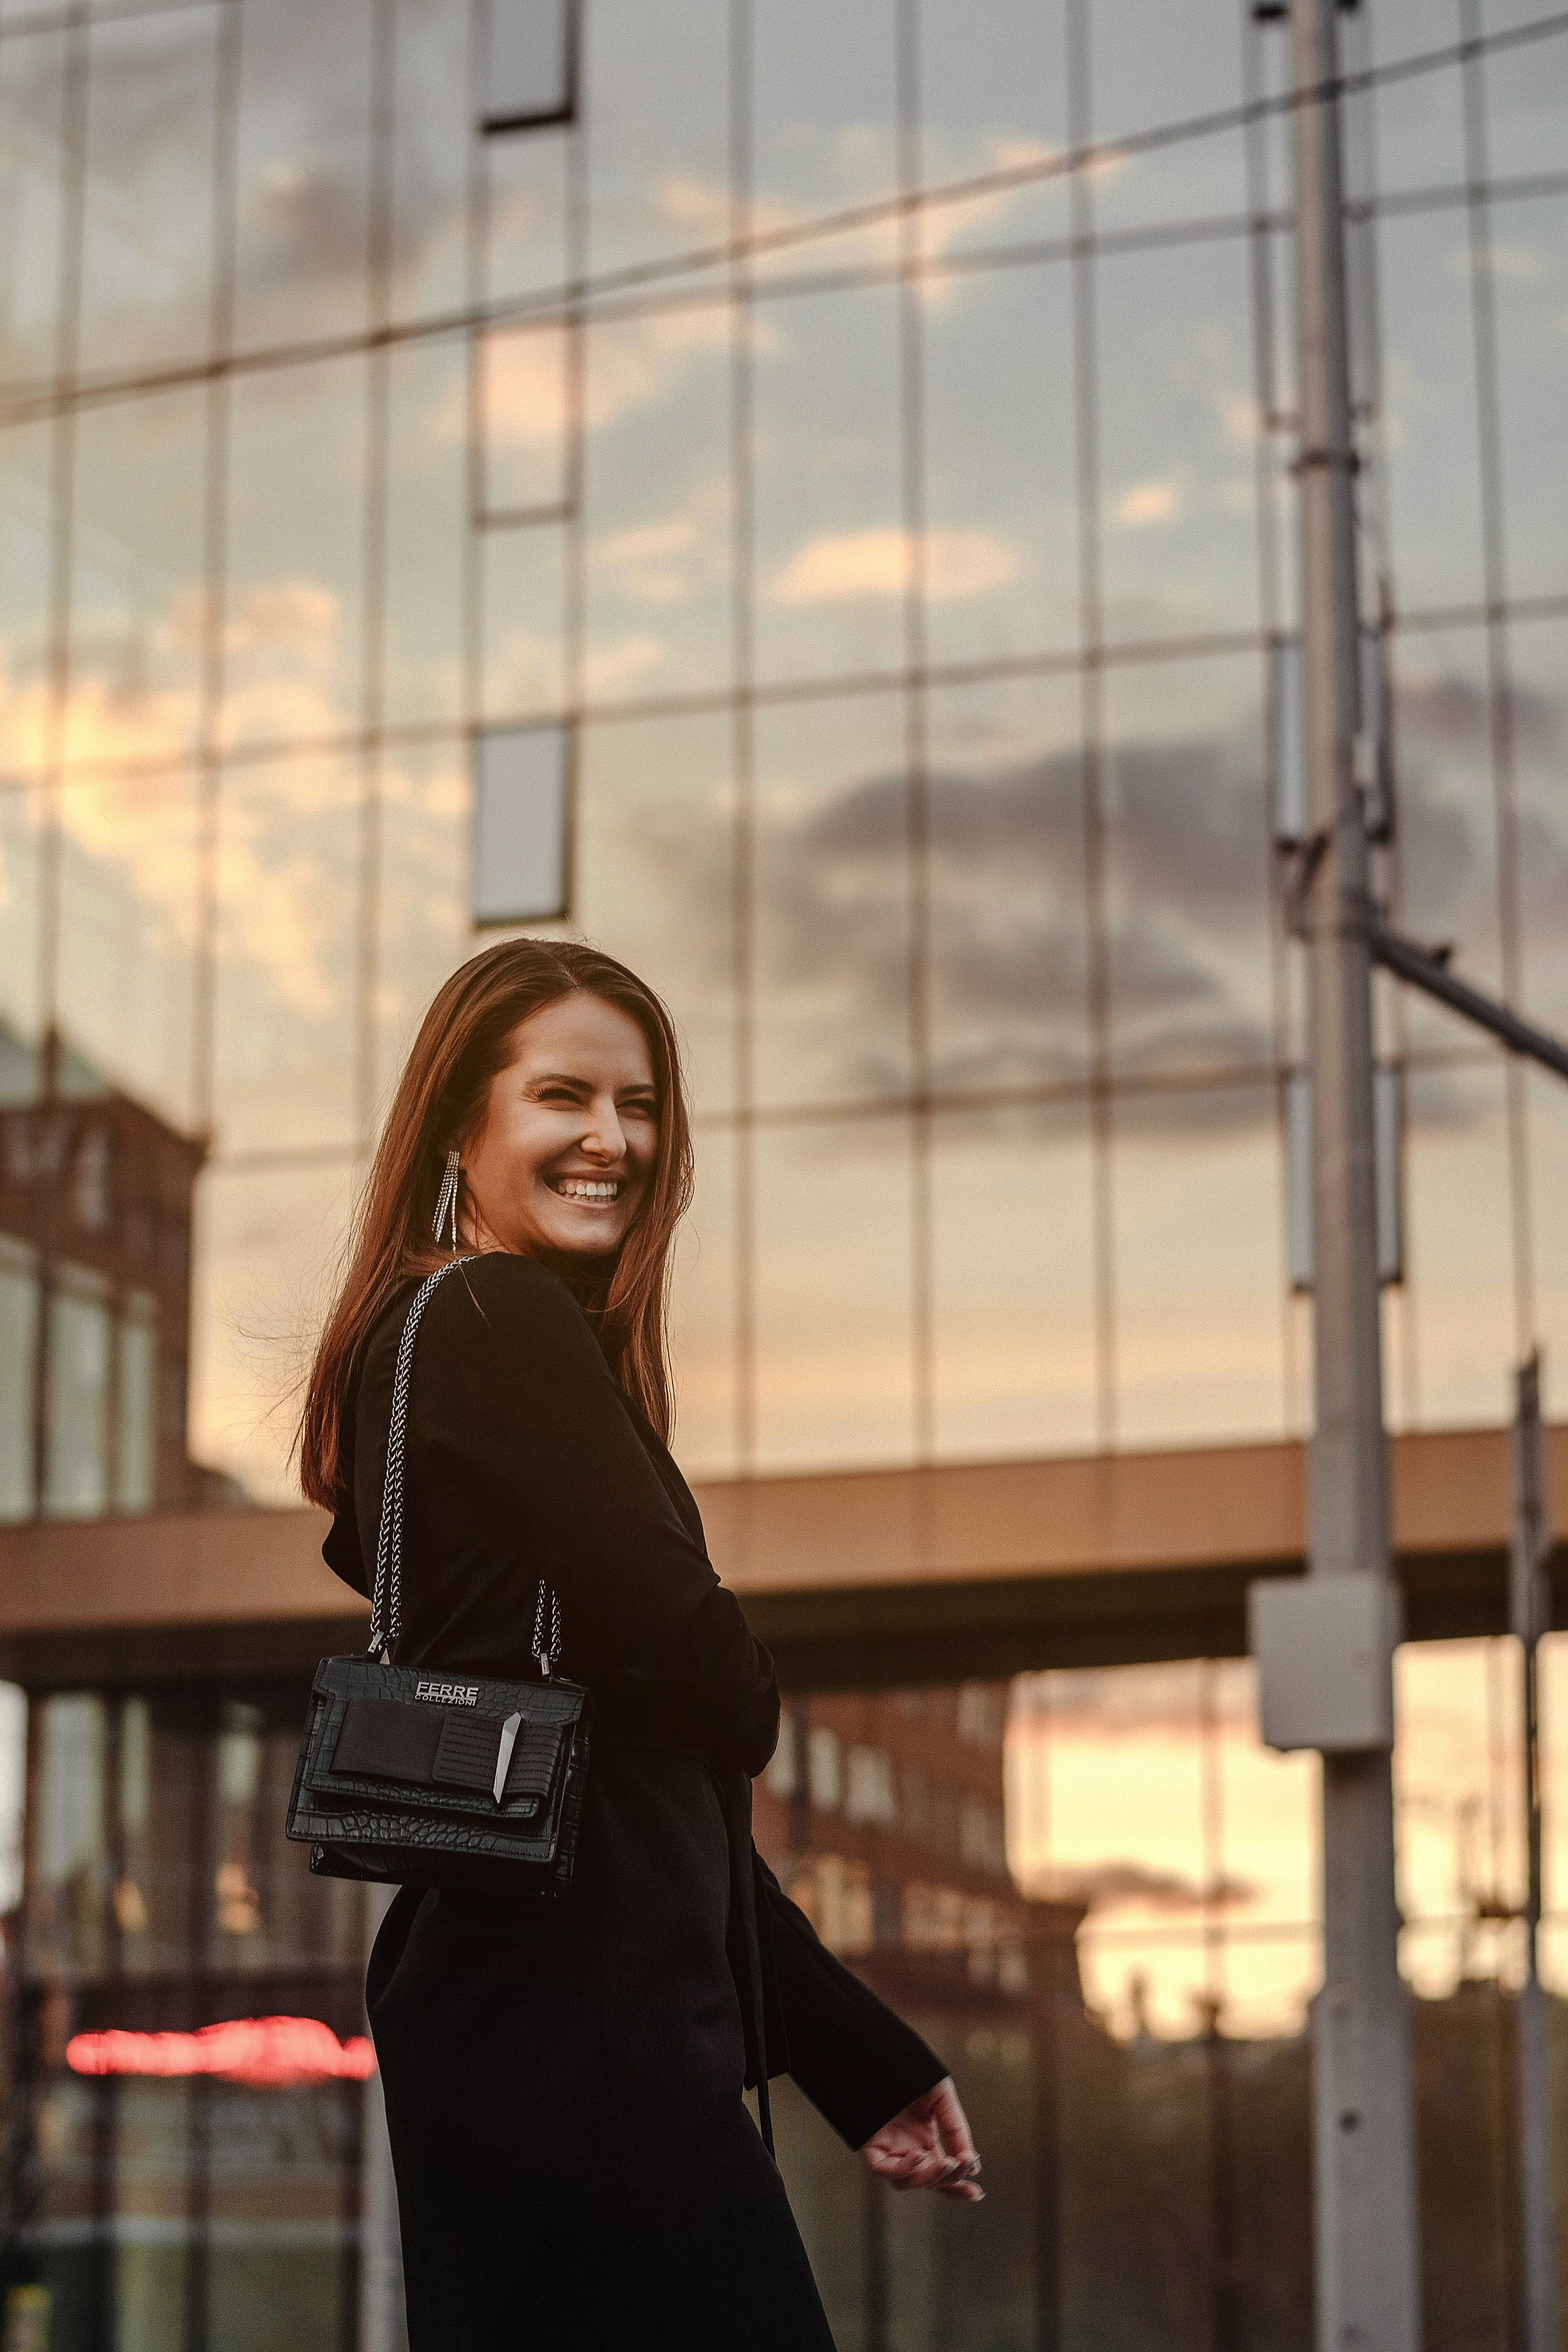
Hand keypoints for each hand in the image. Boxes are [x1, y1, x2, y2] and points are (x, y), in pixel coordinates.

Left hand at [858, 2077, 982, 2200]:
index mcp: (924, 2141)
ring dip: (928, 2177)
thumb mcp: (942, 2099)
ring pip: (906, 2181)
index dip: (957, 2187)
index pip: (940, 2175)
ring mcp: (888, 2150)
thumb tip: (972, 2165)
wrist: (886, 2051)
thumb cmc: (912, 2071)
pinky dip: (901, 2169)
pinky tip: (919, 2154)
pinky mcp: (869, 2146)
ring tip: (945, 2161)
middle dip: (948, 2180)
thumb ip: (956, 2130)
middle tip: (962, 2164)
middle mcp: (906, 2151)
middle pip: (927, 2182)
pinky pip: (881, 2169)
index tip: (977, 2193)